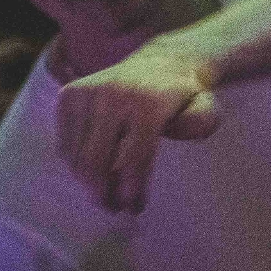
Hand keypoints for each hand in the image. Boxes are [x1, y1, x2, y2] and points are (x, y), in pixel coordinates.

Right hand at [57, 33, 223, 212]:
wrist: (161, 62)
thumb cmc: (183, 96)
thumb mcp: (206, 107)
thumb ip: (200, 123)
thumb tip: (177, 133)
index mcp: (147, 102)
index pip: (133, 158)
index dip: (131, 189)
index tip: (134, 209)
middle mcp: (112, 95)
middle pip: (97, 160)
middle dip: (103, 193)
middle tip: (114, 208)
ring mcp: (86, 93)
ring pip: (76, 156)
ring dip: (88, 183)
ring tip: (105, 194)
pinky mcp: (68, 95)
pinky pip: (64, 144)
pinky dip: (76, 165)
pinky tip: (94, 170)